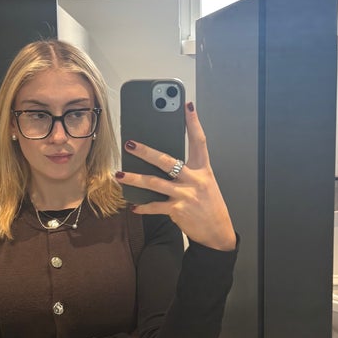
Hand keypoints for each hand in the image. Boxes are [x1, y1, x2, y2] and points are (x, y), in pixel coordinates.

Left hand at [116, 102, 235, 250]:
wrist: (217, 232)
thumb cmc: (209, 205)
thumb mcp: (205, 183)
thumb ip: (187, 172)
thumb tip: (161, 162)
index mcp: (203, 169)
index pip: (199, 141)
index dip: (194, 122)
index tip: (187, 105)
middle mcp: (195, 179)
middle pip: (167, 160)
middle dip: (146, 151)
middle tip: (130, 144)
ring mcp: (185, 195)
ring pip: (154, 183)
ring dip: (134, 179)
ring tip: (119, 174)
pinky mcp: (177, 210)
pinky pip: (155, 206)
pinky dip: (143, 207)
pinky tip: (133, 206)